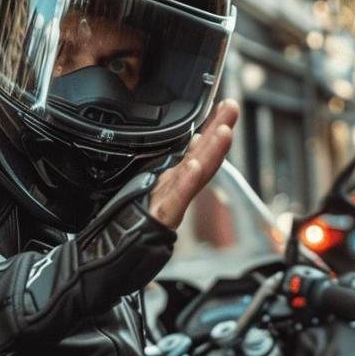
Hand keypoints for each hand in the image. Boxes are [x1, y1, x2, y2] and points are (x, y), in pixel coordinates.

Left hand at [148, 100, 238, 229]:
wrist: (122, 250)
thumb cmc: (138, 220)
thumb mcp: (153, 186)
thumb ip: (177, 168)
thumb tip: (195, 140)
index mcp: (175, 176)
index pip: (198, 146)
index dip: (212, 126)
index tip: (224, 105)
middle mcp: (178, 186)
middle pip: (203, 154)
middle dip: (219, 130)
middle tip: (231, 107)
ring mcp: (173, 200)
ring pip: (196, 173)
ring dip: (212, 151)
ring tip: (224, 131)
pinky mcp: (163, 216)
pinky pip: (176, 196)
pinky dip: (187, 180)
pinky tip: (195, 165)